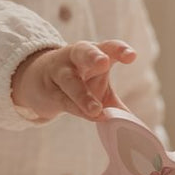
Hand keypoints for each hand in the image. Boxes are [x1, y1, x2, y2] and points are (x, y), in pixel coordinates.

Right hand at [11, 40, 136, 121]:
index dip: (119, 50)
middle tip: (103, 62)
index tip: (131, 56)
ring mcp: (59, 72)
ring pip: (70, 81)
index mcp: (94, 52)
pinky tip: (92, 116)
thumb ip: (116, 106)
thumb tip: (136, 127)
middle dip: (93, 56)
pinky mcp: (49, 91)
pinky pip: (64, 100)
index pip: (108, 47)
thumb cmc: (78, 81)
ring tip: (97, 109)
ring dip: (83, 95)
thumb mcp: (99, 90)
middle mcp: (76, 57)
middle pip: (84, 52)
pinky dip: (78, 109)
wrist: (38, 81)